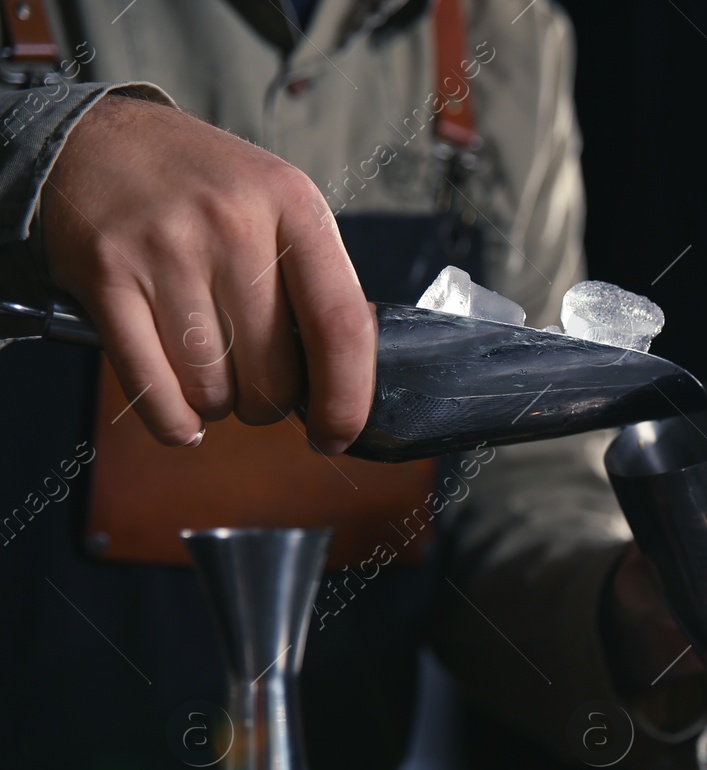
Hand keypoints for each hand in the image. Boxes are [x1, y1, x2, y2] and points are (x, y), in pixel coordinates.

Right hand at [40, 94, 374, 451]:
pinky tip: (181, 411)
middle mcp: (233, 225)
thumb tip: (345, 383)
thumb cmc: (205, 188)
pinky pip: (153, 390)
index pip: (340, 325)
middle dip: (269, 403)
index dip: (346, 398)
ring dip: (217, 404)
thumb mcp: (280, 206)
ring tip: (210, 370)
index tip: (339, 434)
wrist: (99, 137)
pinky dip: (173, 420)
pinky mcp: (108, 276)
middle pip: (274, 374)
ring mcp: (166, 249)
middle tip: (255, 380)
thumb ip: (317, 283)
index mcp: (294, 206)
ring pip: (213, 389)